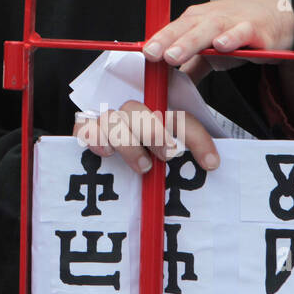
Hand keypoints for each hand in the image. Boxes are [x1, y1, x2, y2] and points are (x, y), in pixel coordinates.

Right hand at [74, 101, 218, 173]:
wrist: (114, 184)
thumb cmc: (151, 174)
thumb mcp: (174, 172)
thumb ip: (187, 165)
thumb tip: (210, 167)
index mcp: (158, 120)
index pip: (180, 119)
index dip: (197, 138)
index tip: (210, 164)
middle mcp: (131, 116)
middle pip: (136, 108)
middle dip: (153, 131)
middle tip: (166, 156)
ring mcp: (107, 123)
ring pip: (112, 118)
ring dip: (126, 141)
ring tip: (141, 166)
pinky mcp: (86, 132)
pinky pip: (83, 126)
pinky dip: (93, 136)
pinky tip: (105, 153)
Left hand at [141, 0, 293, 81]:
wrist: (276, 12)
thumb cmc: (236, 30)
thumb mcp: (210, 49)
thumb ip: (191, 66)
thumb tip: (170, 86)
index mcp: (195, 21)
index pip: (171, 30)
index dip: (157, 41)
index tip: (143, 54)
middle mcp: (210, 18)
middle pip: (185, 28)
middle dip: (167, 41)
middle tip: (152, 54)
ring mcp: (232, 22)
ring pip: (209, 29)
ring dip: (190, 41)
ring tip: (175, 55)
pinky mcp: (255, 30)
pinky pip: (242, 32)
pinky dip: (232, 37)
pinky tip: (221, 45)